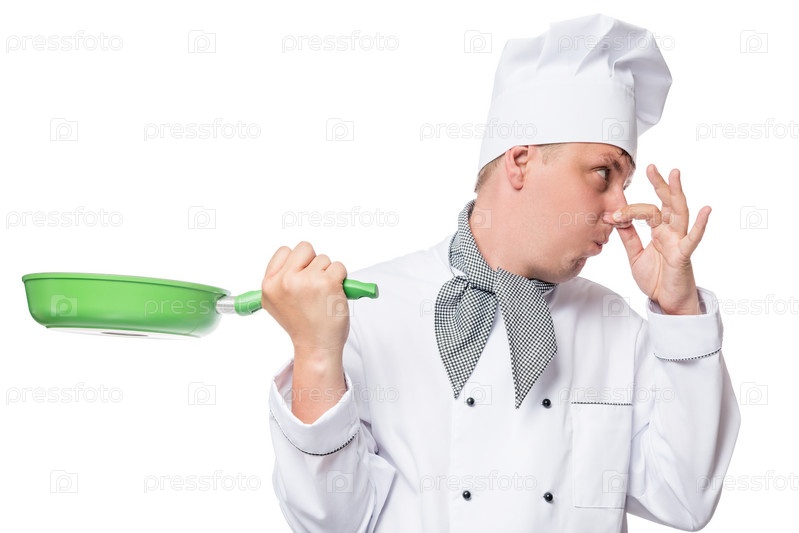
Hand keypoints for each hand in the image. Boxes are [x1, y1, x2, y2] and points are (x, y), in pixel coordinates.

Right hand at [261, 241, 348, 421]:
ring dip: (328, 273)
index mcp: (270, 284)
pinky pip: (339, 267)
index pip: (285, 251)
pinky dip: (341, 279)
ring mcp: (307, 281)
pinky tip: (334, 296)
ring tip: (323, 296)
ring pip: (324, 259)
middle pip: (305, 248)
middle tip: (314, 285)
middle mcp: (286, 281)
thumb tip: (293, 263)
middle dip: (313, 263)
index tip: (301, 276)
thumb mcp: (276, 304)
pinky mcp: (328, 283)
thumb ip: (280, 281)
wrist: (317, 347)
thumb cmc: (302, 326)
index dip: (297, 262)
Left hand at [604, 165, 709, 314]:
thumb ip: (628, 237)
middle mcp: (671, 232)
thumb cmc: (656, 278)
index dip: (629, 210)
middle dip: (660, 184)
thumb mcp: (635, 255)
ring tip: (674, 174)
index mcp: (659, 231)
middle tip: (651, 167)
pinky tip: (706, 210)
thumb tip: (614, 218)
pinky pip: (693, 238)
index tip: (611, 215)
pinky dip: (701, 224)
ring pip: (679, 213)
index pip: (646, 211)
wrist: (667, 303)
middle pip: (666, 203)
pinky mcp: (684, 255)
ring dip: (676, 193)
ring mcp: (679, 241)